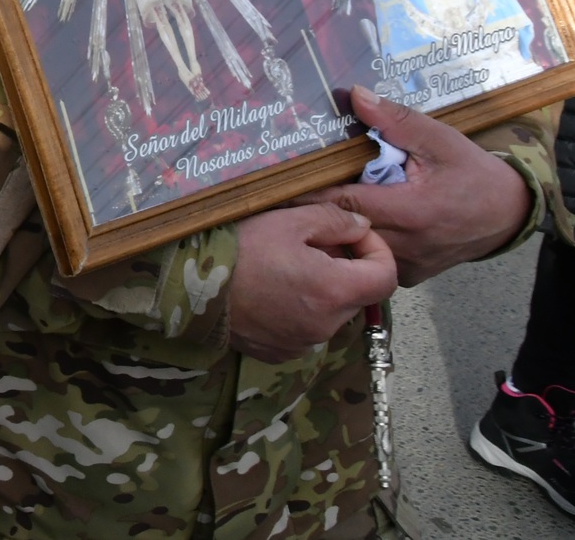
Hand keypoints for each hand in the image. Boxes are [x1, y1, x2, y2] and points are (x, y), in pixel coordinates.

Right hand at [228, 202, 396, 362]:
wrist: (188, 287)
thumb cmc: (238, 249)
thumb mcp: (288, 220)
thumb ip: (334, 220)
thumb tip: (362, 228)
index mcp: (335, 291)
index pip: (386, 277)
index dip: (377, 251)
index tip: (352, 236)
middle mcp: (326, 325)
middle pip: (356, 295)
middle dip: (344, 269)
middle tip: (308, 246)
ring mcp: (303, 344)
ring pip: (329, 313)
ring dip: (320, 291)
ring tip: (284, 268)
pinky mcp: (280, 353)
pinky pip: (304, 330)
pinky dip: (298, 311)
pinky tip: (269, 292)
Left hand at [300, 86, 531, 284]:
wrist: (509, 215)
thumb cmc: (473, 174)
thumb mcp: (440, 140)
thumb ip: (396, 121)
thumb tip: (355, 96)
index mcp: (409, 211)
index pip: (343, 202)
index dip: (309, 191)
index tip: (278, 180)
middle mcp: (403, 244)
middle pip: (341, 229)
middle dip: (312, 210)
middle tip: (280, 192)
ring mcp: (406, 266)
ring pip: (352, 249)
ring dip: (331, 229)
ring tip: (307, 208)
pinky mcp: (409, 277)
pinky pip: (370, 260)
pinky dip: (355, 243)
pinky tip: (346, 225)